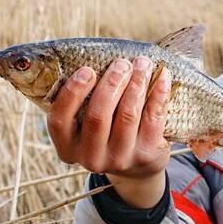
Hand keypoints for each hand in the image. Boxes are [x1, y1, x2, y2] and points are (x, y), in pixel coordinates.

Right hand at [47, 56, 171, 206]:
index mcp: (68, 147)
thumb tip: (94, 56)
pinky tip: (163, 77)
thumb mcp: (88, 123)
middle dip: (111, 84)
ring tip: (143, 64)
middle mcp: (90, 157)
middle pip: (98, 116)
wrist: (137, 167)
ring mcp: (119, 159)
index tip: (87, 70)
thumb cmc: (108, 131)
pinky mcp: (145, 155)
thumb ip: (85, 99)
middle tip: (122, 63)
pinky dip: (158, 95)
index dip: (72, 93)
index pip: (60, 121)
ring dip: (136, 84)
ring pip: (127, 115)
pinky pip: (153, 120)